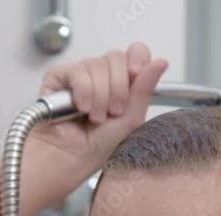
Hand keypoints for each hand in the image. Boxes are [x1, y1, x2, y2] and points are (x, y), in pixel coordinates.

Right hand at [29, 42, 169, 184]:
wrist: (72, 158)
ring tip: (94, 117)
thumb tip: (161, 62)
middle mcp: (102, 75)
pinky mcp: (59, 76)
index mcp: (122, 82)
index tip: (135, 75)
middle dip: (118, 88)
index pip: (135, 52)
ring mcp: (80, 74)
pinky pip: (78, 71)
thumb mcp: (131, 118)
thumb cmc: (99, 145)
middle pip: (117, 57)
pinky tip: (81, 109)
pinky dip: (84, 92)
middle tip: (113, 111)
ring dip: (100, 96)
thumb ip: (145, 88)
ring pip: (97, 64)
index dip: (137, 59)